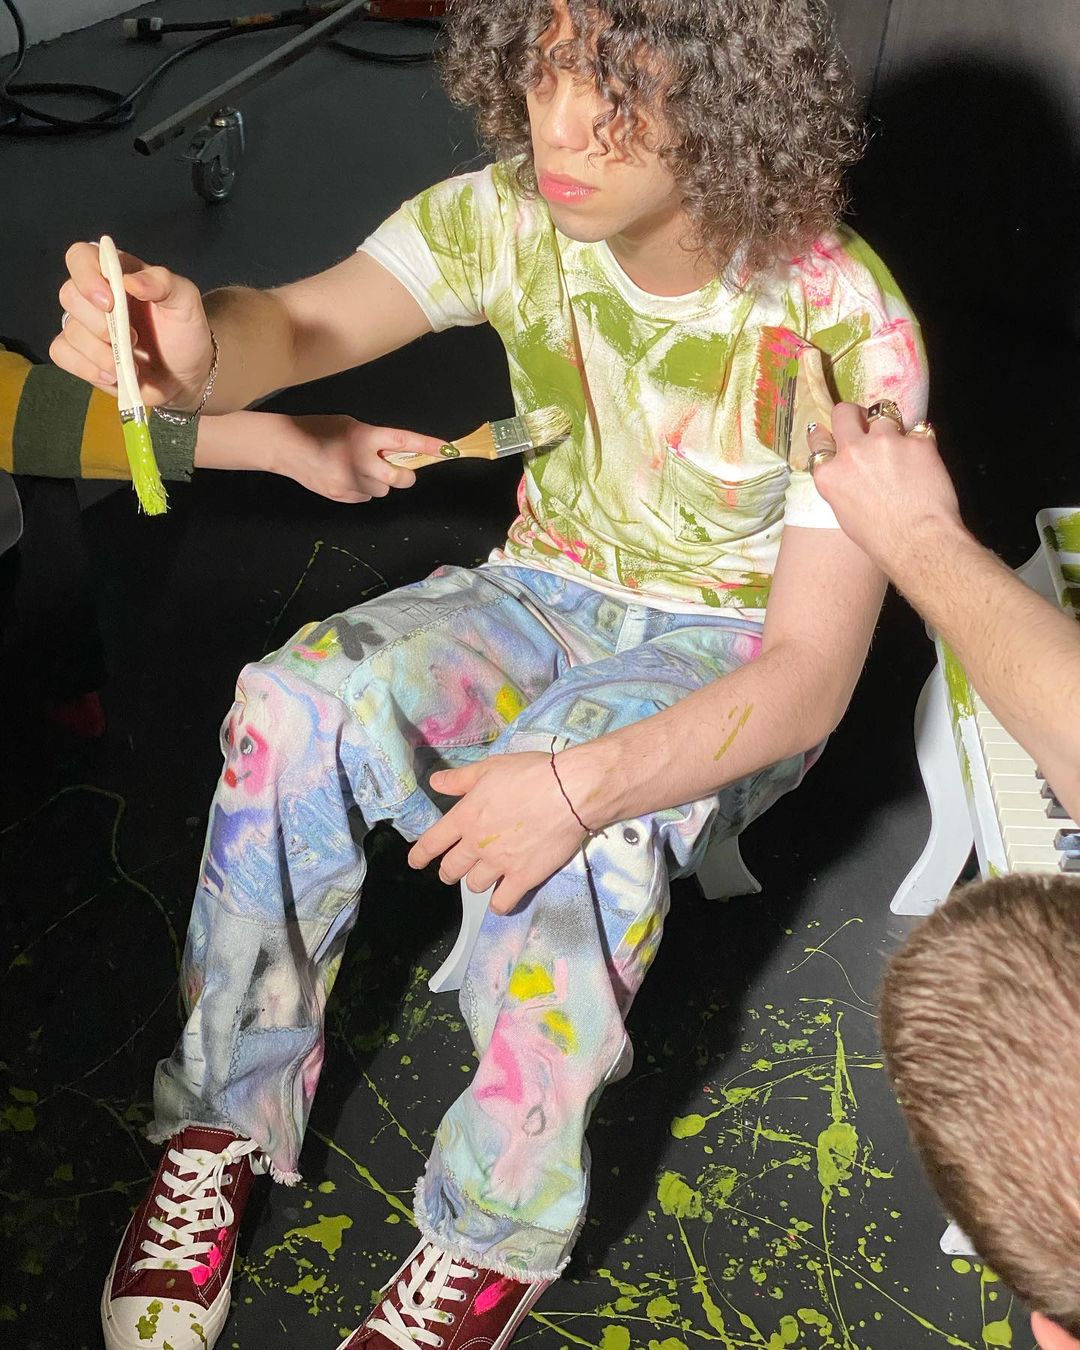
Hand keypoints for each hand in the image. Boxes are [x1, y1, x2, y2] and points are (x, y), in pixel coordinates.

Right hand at [51, 242, 213, 408]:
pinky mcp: (80, 354)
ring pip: (70, 331)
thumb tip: (130, 281)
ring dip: (100, 353)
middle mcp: (94, 295)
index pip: (80, 257)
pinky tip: (113, 375)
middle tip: (133, 339)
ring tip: (131, 363)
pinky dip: (87, 368)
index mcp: (116, 273)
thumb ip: (163, 282)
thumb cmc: (184, 331)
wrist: (187, 375)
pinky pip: (62, 354)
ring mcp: (84, 326)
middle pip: (69, 295)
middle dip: (99, 323)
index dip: (86, 276)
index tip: (109, 302)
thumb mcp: (185, 300)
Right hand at [269, 415, 450, 501]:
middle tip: (393, 467)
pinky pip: (364, 497)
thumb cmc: (318, 428)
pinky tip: (345, 477)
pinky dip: (361, 489)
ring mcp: (351, 482)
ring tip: (358, 469)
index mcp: (365, 437)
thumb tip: (394, 453)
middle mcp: (362, 461)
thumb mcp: (350, 424)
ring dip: (378, 482)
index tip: (447, 449)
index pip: (405, 442)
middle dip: (402, 474)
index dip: (428, 447)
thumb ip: (373, 439)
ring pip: (382, 490)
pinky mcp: (341, 496)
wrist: (285, 446)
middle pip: (400, 479)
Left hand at [408, 752, 588, 913]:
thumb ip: (460, 779)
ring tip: (486, 875)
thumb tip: (435, 782)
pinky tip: (502, 897)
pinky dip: (499, 903)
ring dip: (476, 882)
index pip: (432, 842)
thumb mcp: (490, 768)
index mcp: (466, 817)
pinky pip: (501, 903)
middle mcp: (477, 844)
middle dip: (449, 871)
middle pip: (451, 869)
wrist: (568, 792)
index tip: (416, 862)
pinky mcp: (523, 878)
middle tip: (454, 870)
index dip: (420, 855)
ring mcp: (499, 864)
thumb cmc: (530, 774)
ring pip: (474, 886)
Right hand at [807, 403, 960, 564]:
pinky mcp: (917, 441)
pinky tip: (923, 462)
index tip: (833, 434)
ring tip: (899, 445)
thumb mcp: (844, 513)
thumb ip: (841, 483)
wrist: (917, 541)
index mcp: (829, 474)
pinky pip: (918, 430)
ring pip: (884, 413)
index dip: (826, 435)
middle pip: (845, 412)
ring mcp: (885, 442)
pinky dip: (920, 443)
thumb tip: (849, 472)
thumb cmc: (879, 539)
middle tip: (866, 424)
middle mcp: (852, 452)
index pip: (819, 439)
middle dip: (854, 415)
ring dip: (890, 426)